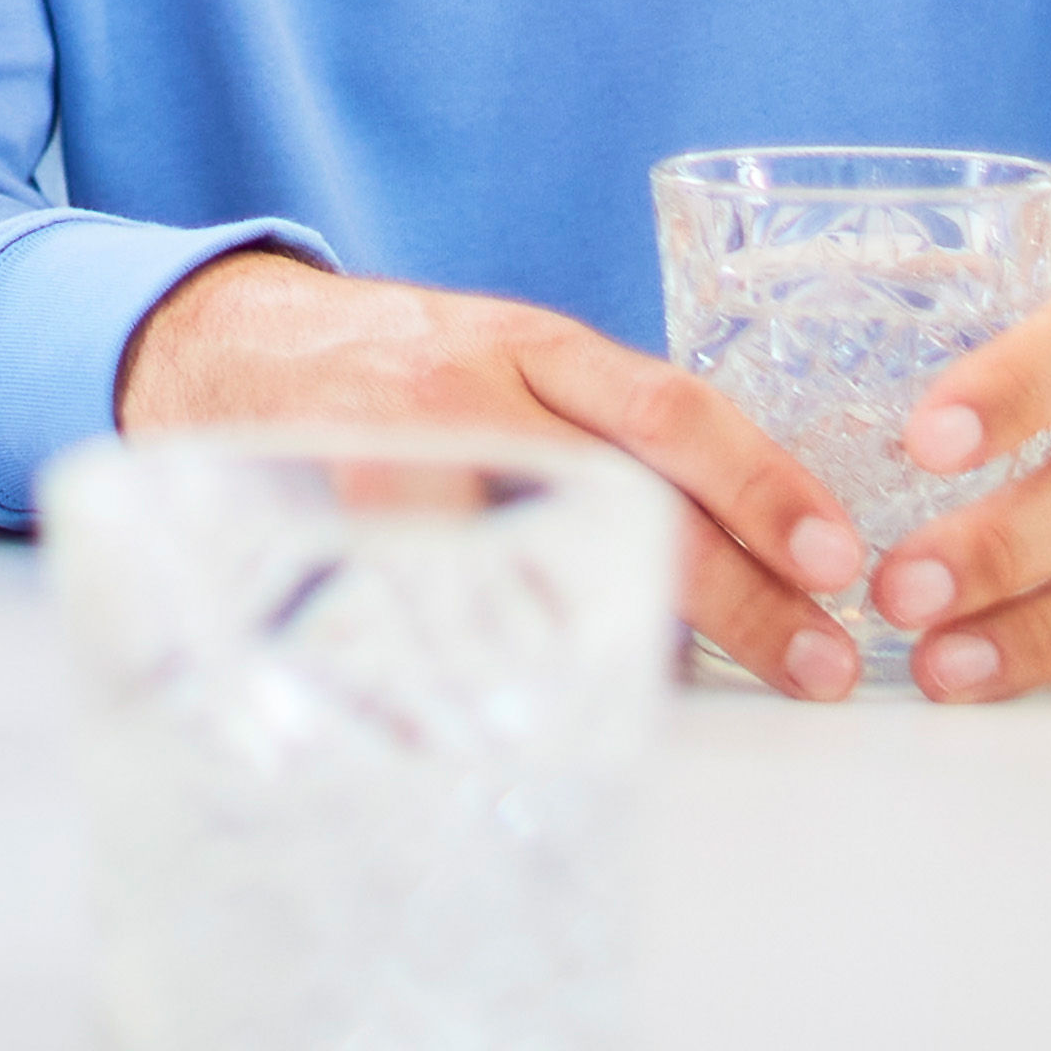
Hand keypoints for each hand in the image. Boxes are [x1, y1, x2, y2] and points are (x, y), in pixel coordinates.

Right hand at [122, 251, 870, 703]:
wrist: (213, 345)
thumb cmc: (384, 369)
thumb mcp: (491, 359)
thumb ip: (586, 426)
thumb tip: (722, 543)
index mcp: (527, 345)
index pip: (671, 410)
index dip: (761, 482)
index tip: (836, 558)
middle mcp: (469, 390)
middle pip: (634, 488)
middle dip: (742, 589)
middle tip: (824, 663)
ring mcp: (401, 456)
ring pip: (549, 551)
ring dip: (653, 638)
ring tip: (726, 699)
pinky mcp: (345, 521)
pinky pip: (449, 599)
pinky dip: (522, 657)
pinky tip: (578, 705)